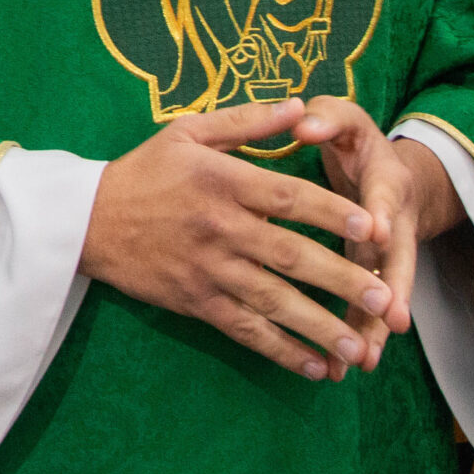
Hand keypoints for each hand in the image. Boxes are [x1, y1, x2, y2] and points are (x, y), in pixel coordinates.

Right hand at [80, 98, 393, 381]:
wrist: (87, 221)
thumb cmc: (145, 171)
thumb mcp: (188, 132)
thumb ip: (247, 121)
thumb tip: (302, 107)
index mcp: (222, 182)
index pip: (288, 198)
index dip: (333, 213)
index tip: (374, 228)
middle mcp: (220, 228)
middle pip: (292, 257)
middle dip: (343, 281)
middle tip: (386, 300)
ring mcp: (209, 270)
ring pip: (274, 303)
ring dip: (320, 327)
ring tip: (360, 347)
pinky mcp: (196, 303)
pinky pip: (245, 331)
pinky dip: (281, 351)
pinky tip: (315, 367)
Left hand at [292, 98, 464, 368]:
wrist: (386, 174)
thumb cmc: (356, 143)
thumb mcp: (347, 121)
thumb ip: (329, 118)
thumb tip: (305, 121)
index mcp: (385, 181)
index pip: (385, 197)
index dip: (384, 213)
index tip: (380, 231)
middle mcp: (392, 225)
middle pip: (398, 260)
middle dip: (394, 290)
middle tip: (392, 320)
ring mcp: (383, 257)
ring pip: (383, 296)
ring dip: (374, 328)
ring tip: (363, 361)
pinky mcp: (369, 277)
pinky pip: (363, 312)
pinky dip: (355, 338)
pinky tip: (338, 369)